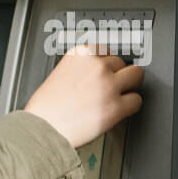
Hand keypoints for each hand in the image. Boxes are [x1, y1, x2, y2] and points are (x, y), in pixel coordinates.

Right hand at [24, 45, 143, 147]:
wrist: (40, 129)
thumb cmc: (45, 109)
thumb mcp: (58, 75)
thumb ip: (80, 69)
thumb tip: (96, 75)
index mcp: (80, 54)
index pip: (105, 50)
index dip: (104, 64)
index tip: (104, 71)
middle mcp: (96, 66)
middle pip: (122, 62)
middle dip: (118, 74)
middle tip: (110, 87)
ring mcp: (108, 85)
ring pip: (136, 76)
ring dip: (129, 86)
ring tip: (119, 96)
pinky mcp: (116, 106)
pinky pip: (136, 100)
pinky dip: (130, 106)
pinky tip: (119, 110)